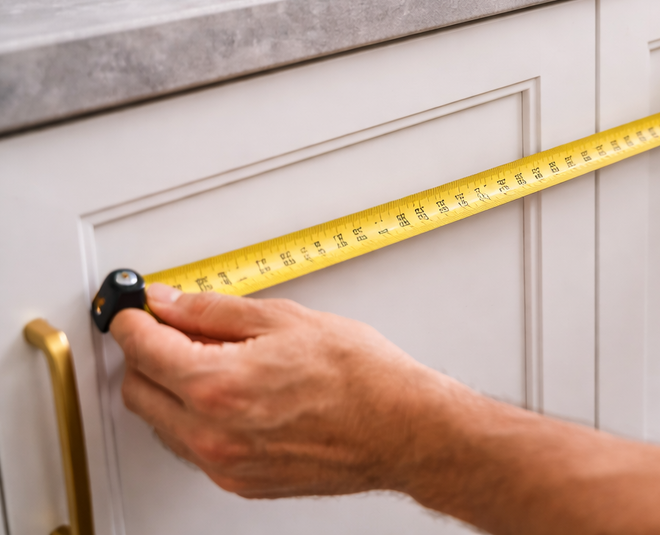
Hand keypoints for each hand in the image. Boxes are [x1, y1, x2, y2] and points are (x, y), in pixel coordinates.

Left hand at [110, 284, 447, 497]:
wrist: (401, 426)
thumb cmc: (361, 376)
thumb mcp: (286, 320)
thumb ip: (215, 311)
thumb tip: (174, 303)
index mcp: (217, 386)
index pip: (142, 348)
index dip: (133, 319)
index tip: (137, 308)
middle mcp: (212, 433)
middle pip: (138, 390)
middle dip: (146, 354)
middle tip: (173, 328)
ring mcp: (224, 463)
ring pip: (162, 422)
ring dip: (171, 388)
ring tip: (216, 359)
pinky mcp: (240, 481)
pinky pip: (194, 446)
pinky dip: (198, 417)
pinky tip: (235, 392)